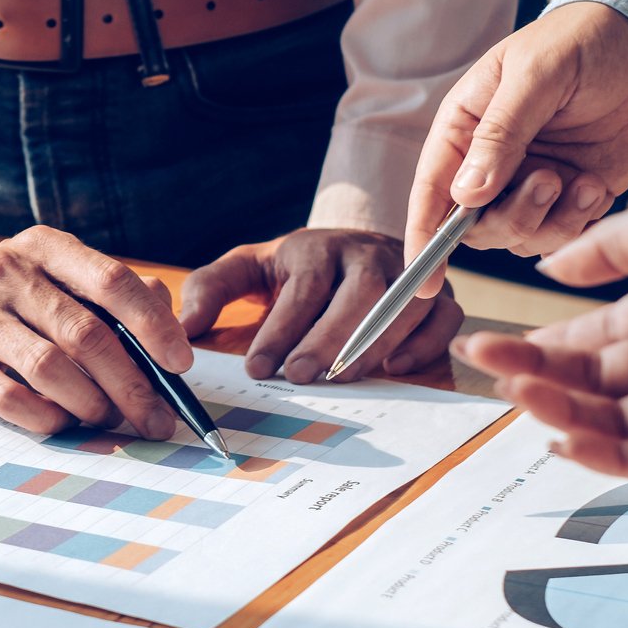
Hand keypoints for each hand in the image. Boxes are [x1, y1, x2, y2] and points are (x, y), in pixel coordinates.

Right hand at [0, 225, 192, 436]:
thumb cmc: (15, 302)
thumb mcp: (59, 281)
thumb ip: (116, 297)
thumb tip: (171, 333)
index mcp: (45, 247)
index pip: (111, 280)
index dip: (152, 324)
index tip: (180, 363)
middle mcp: (7, 272)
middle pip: (85, 334)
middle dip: (130, 383)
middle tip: (155, 417)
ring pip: (49, 368)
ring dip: (90, 403)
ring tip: (107, 418)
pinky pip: (8, 398)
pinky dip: (46, 417)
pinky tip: (62, 422)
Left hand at [180, 228, 462, 382]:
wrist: (352, 247)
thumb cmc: (296, 269)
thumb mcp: (250, 267)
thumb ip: (212, 289)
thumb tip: (185, 328)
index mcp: (318, 248)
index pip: (303, 288)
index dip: (281, 329)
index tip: (257, 367)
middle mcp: (367, 254)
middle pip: (357, 293)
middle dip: (328, 338)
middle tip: (299, 377)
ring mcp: (407, 272)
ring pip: (401, 304)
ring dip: (372, 345)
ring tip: (340, 380)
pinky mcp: (438, 293)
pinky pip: (443, 316)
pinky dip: (424, 344)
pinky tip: (394, 370)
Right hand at [404, 1, 627, 293]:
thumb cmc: (581, 40)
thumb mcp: (535, 75)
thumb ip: (500, 134)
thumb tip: (465, 196)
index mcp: (464, 128)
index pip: (432, 191)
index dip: (424, 238)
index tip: (423, 282)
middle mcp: (491, 163)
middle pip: (475, 225)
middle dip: (509, 217)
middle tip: (547, 181)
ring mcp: (531, 181)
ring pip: (518, 236)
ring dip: (547, 220)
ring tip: (577, 179)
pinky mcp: (572, 194)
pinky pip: (561, 233)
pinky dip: (578, 220)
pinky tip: (595, 184)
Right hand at [452, 190, 627, 476]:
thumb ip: (604, 249)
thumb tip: (550, 268)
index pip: (590, 338)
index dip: (540, 345)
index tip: (492, 346)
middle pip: (593, 382)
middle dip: (539, 378)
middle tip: (492, 374)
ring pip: (615, 422)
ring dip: (563, 412)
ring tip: (520, 397)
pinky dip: (606, 458)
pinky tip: (564, 441)